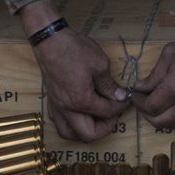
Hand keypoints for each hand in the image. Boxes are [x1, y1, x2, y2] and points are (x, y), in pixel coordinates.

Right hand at [20, 0, 129, 141]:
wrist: (49, 39)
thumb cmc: (73, 48)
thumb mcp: (99, 64)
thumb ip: (109, 85)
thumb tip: (119, 96)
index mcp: (80, 100)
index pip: (106, 113)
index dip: (120, 106)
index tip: (125, 98)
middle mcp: (66, 109)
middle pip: (88, 134)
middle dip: (105, 128)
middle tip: (112, 113)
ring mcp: (56, 106)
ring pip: (68, 133)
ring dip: (84, 131)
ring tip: (96, 118)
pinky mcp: (50, 101)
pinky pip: (59, 122)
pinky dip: (70, 124)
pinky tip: (79, 112)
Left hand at [131, 15, 174, 129]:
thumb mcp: (171, 54)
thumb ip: (154, 75)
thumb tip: (141, 87)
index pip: (149, 107)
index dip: (138, 102)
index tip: (135, 94)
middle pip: (158, 122)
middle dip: (146, 113)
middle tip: (143, 102)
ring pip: (172, 125)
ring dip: (161, 117)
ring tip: (157, 104)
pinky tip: (173, 106)